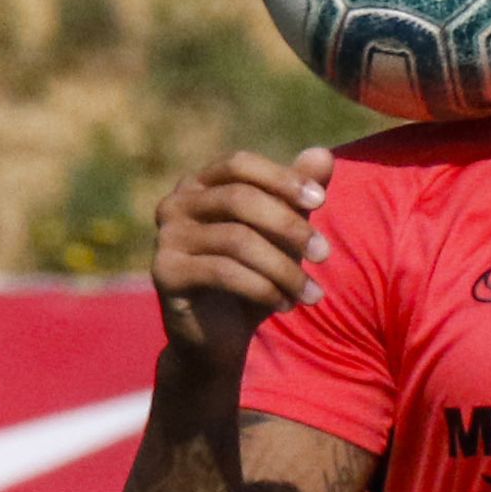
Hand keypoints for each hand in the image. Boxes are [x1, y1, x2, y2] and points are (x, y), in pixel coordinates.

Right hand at [152, 146, 333, 376]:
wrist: (218, 338)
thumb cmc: (253, 277)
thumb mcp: (282, 237)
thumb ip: (297, 197)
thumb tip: (322, 154)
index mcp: (201, 185)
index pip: (239, 164)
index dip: (280, 177)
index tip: (321, 201)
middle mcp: (176, 204)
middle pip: (239, 199)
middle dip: (290, 226)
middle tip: (325, 254)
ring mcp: (166, 237)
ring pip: (237, 240)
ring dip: (284, 268)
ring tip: (312, 294)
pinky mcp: (165, 273)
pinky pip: (223, 272)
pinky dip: (263, 288)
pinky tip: (285, 305)